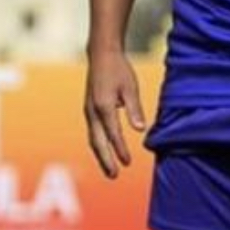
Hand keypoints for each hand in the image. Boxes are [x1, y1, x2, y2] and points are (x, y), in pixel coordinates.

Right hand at [84, 47, 145, 177]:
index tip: (128, 162)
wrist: (101, 54)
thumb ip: (134, 109)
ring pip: (93, 138)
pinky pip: (92, 131)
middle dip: (106, 159)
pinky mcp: (89, 108)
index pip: (113, 133)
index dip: (120, 149)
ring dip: (100, 155)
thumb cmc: (119, 69)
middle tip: (114, 176)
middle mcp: (93, 109)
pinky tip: (104, 151)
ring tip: (110, 170)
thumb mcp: (130, 87)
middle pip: (98, 140)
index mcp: (104, 105)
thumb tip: (140, 130)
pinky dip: (98, 144)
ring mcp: (88, 109)